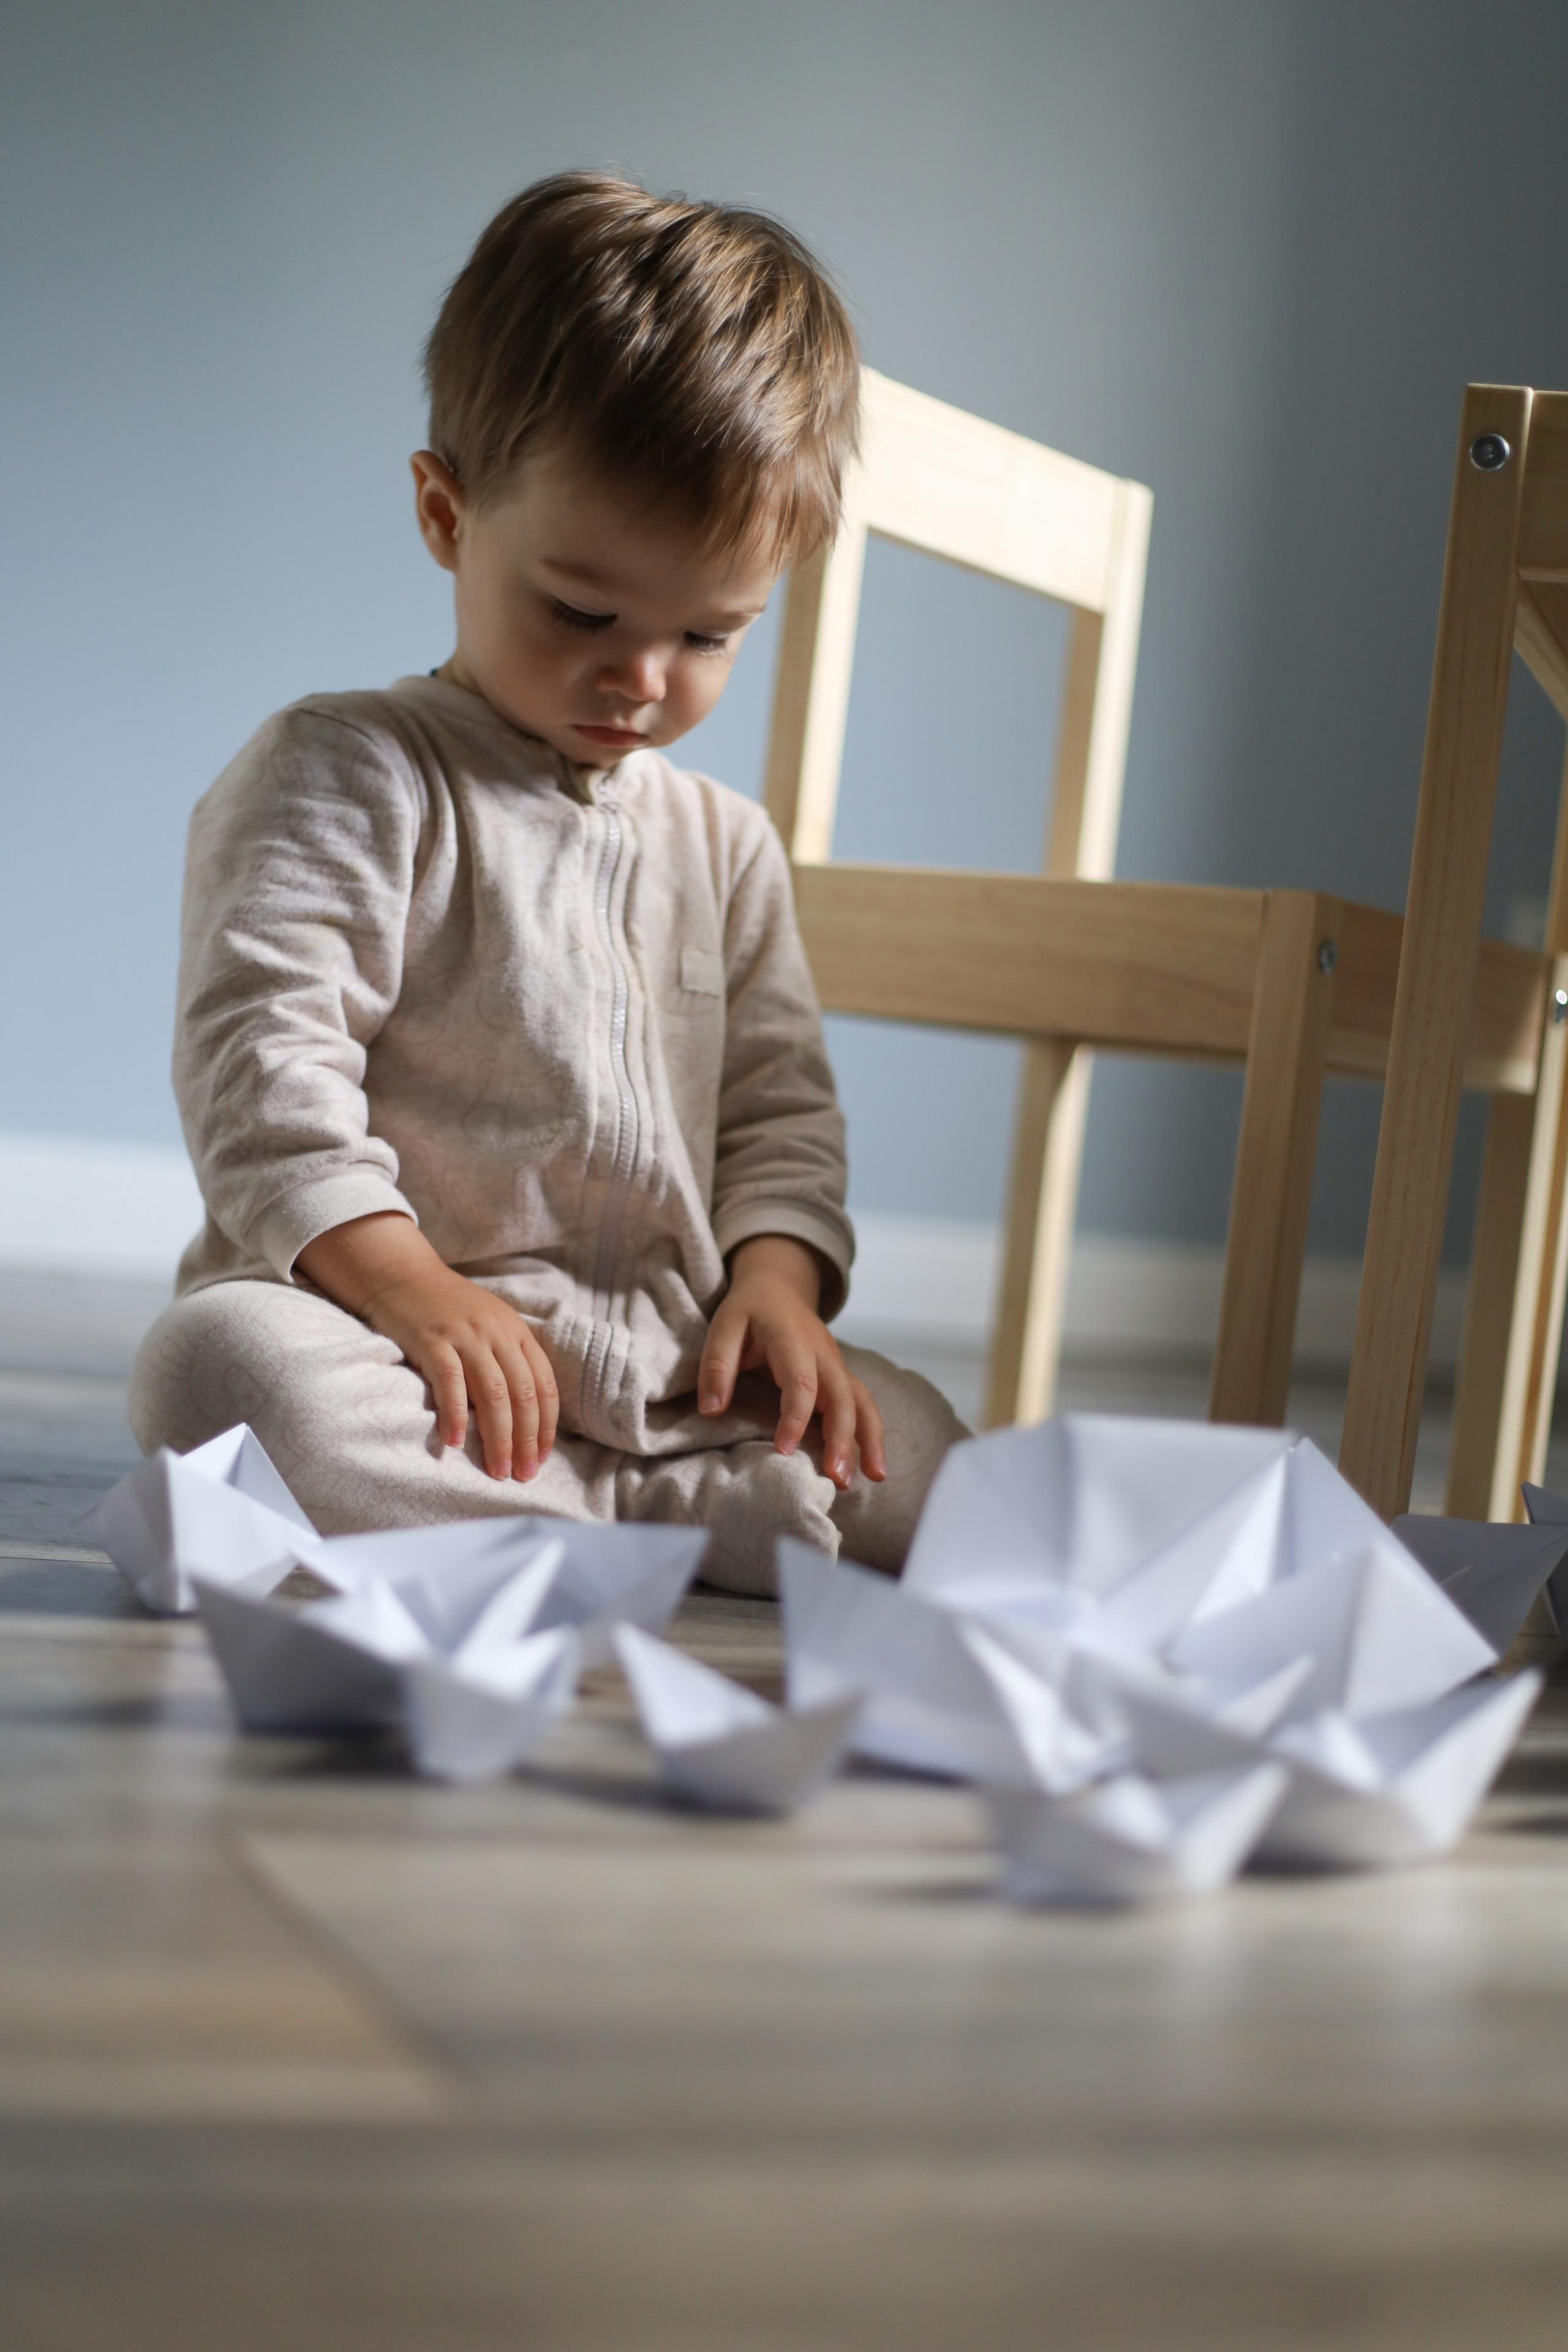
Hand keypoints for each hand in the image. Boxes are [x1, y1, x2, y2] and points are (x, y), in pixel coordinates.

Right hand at [297, 1213, 558, 1480]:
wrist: (402, 1275)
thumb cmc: (446, 1309)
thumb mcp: (488, 1326)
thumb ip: (506, 1360)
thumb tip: (521, 1416)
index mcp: (516, 1331)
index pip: (543, 1385)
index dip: (546, 1426)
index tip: (541, 1458)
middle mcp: (497, 1333)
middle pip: (522, 1395)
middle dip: (526, 1440)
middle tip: (523, 1475)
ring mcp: (465, 1336)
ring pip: (493, 1394)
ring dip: (498, 1437)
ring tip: (497, 1469)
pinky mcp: (433, 1340)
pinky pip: (451, 1383)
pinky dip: (456, 1414)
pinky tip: (455, 1442)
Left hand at [697, 1235, 884, 1489]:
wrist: (778, 1287)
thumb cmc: (749, 1310)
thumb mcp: (724, 1327)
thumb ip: (716, 1366)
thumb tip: (711, 1409)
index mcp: (793, 1338)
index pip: (802, 1381)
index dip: (796, 1416)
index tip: (784, 1450)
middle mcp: (824, 1353)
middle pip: (842, 1396)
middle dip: (843, 1437)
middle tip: (837, 1477)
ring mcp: (836, 1366)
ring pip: (862, 1402)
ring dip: (869, 1440)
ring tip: (874, 1478)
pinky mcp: (840, 1378)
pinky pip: (862, 1406)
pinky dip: (870, 1435)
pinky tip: (872, 1468)